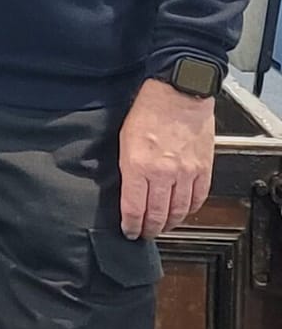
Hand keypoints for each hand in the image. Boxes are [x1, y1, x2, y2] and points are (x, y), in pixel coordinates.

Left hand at [119, 77, 213, 238]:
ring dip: (170, 223)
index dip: (131, 225)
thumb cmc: (148, 110)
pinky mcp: (204, 169)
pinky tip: (184, 212)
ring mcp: (186, 173)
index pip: (134, 208)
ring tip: (163, 227)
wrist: (179, 94)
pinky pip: (198, 198)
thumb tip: (125, 190)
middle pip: (157, 214)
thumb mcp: (123, 140)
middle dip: (150, 229)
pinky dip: (191, 210)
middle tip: (145, 234)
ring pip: (180, 211)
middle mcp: (163, 173)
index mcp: (138, 166)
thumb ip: (126, 168)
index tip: (129, 232)